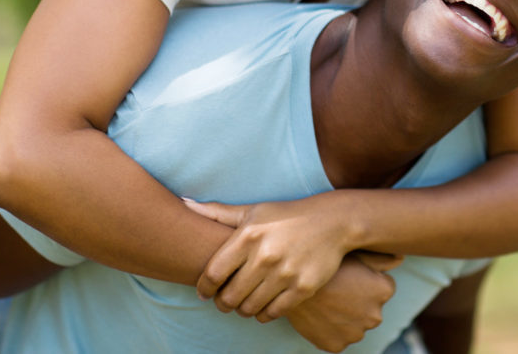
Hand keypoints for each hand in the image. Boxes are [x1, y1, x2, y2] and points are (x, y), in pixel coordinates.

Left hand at [184, 195, 355, 319]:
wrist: (334, 222)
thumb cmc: (287, 216)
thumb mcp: (254, 211)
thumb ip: (218, 213)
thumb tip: (183, 203)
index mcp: (248, 236)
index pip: (212, 274)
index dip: (204, 288)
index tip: (205, 292)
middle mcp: (265, 256)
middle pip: (229, 297)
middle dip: (223, 302)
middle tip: (226, 299)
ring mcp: (285, 273)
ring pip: (249, 308)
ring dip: (243, 309)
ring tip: (245, 302)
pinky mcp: (303, 287)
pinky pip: (273, 313)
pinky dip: (264, 313)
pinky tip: (264, 304)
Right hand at [284, 252, 400, 351]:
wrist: (291, 280)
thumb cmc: (326, 261)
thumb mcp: (356, 253)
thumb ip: (382, 258)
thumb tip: (402, 258)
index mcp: (384, 291)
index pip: (382, 289)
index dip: (366, 281)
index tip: (350, 275)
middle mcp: (375, 316)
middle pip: (369, 309)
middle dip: (358, 301)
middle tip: (338, 288)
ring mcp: (355, 333)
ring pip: (354, 325)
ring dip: (345, 317)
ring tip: (328, 300)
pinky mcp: (336, 346)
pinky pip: (337, 338)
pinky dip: (330, 329)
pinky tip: (321, 314)